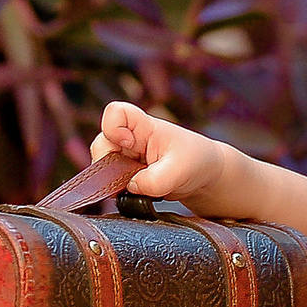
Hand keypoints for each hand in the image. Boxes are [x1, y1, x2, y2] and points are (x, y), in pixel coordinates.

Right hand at [89, 101, 232, 206]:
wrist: (205, 177)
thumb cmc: (196, 162)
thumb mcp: (180, 171)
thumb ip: (154, 180)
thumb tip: (130, 187)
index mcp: (144, 126)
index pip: (114, 112)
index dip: (113, 128)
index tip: (129, 145)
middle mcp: (131, 139)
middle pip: (102, 144)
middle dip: (111, 165)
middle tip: (131, 178)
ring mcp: (127, 158)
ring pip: (104, 167)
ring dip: (115, 181)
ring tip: (140, 188)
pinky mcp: (127, 176)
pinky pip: (112, 183)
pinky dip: (120, 192)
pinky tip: (139, 194)